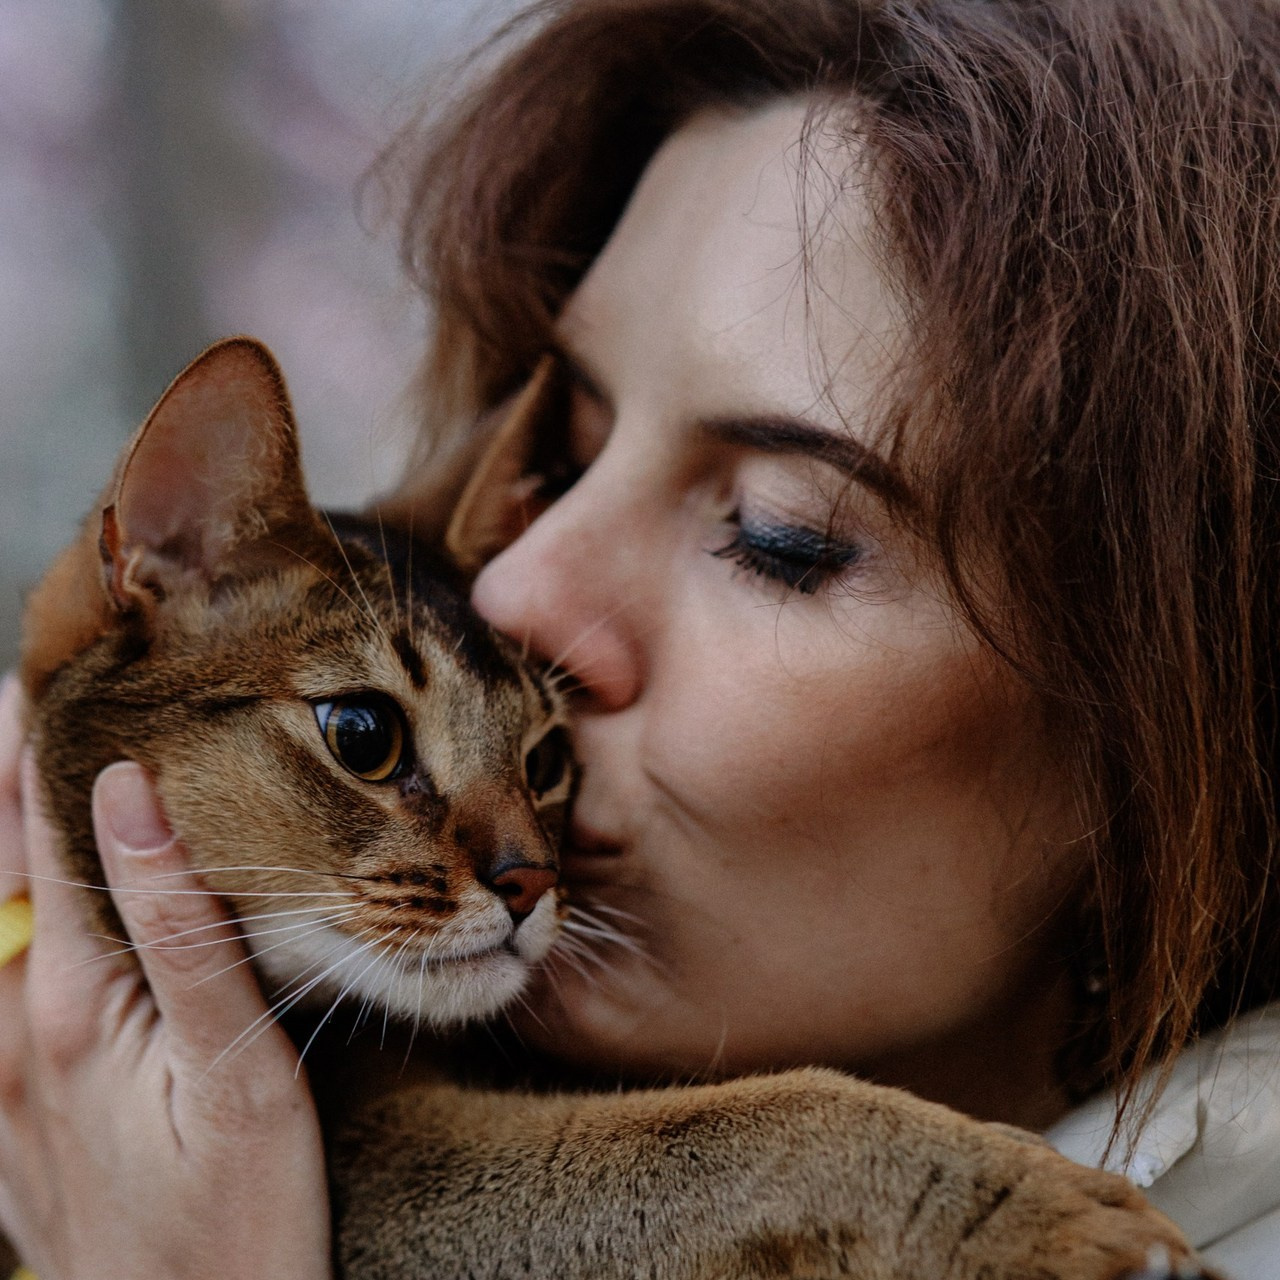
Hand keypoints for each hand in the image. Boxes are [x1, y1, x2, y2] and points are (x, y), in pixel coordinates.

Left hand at [0, 674, 331, 1279]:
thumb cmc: (236, 1222)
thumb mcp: (239, 1079)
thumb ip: (185, 933)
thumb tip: (138, 799)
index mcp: (69, 1006)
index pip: (42, 844)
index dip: (39, 755)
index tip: (47, 680)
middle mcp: (7, 1032)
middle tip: (15, 698)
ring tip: (7, 773)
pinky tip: (16, 907)